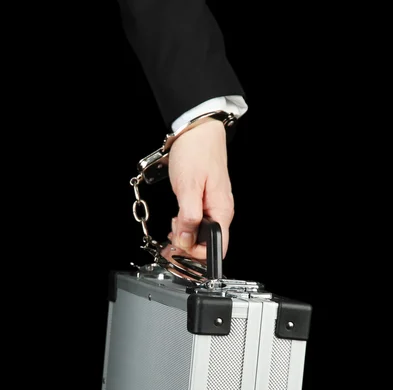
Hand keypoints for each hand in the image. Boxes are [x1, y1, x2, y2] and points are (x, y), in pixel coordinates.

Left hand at [167, 118, 233, 259]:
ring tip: (172, 230)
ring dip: (184, 238)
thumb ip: (188, 217)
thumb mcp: (188, 186)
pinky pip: (196, 223)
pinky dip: (184, 227)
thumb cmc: (196, 152)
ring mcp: (213, 207)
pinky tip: (176, 223)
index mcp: (221, 211)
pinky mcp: (204, 202)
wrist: (197, 130)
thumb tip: (186, 240)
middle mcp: (220, 212)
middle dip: (188, 248)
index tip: (180, 250)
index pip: (217, 248)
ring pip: (200, 235)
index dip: (198, 255)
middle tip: (171, 242)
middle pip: (207, 244)